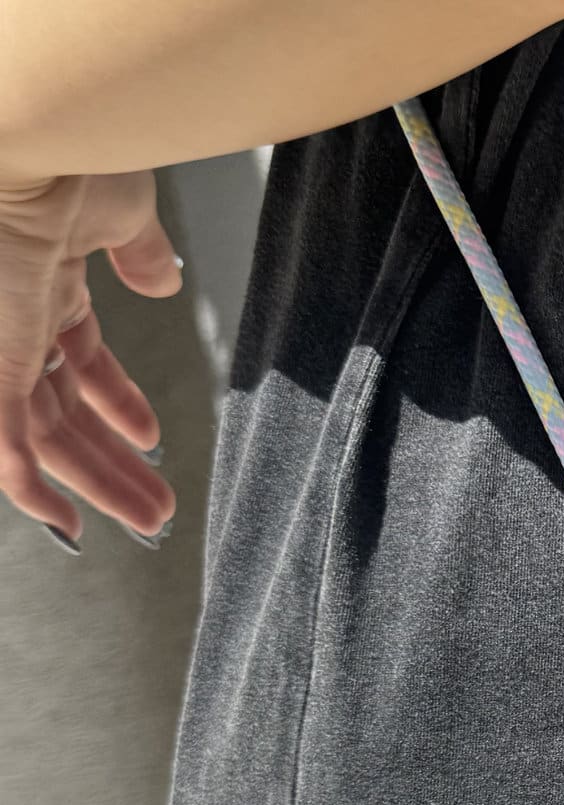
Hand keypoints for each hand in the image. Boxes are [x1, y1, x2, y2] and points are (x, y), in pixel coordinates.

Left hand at [0, 171, 179, 547]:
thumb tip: (164, 280)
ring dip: (99, 484)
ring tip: (149, 518)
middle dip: (113, 462)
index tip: (149, 438)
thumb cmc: (69, 150)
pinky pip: (4, 451)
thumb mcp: (123, 209)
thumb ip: (141, 251)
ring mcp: (1, 347)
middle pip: (64, 410)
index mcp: (43, 277)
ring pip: (46, 439)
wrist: (29, 136)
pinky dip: (33, 493)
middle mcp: (15, 318)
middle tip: (156, 504)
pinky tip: (65, 525)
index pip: (76, 358)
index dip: (116, 403)